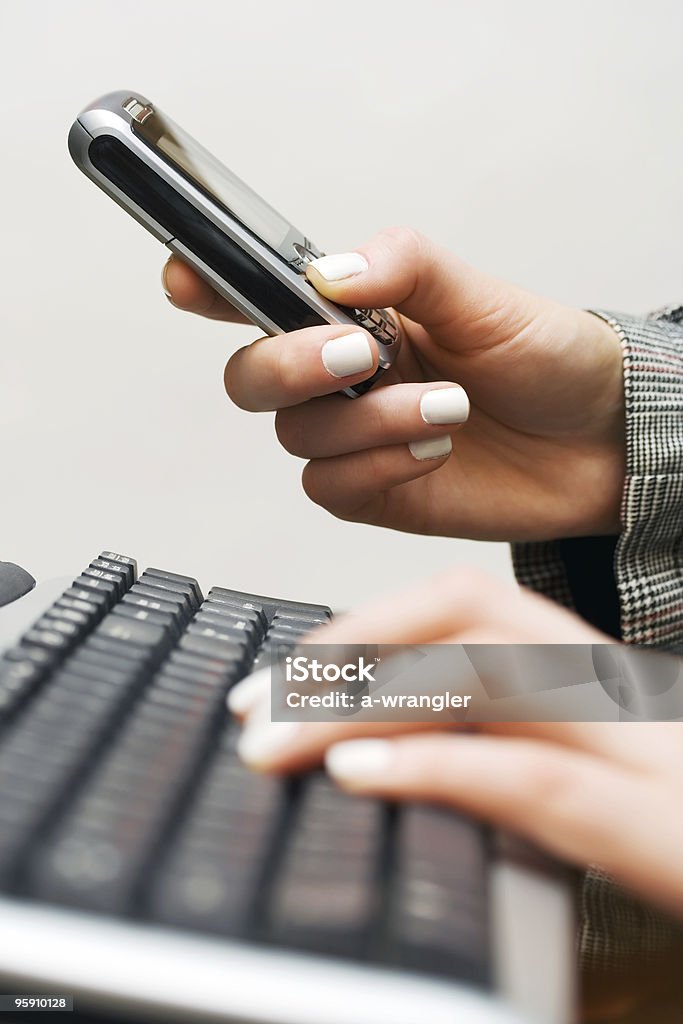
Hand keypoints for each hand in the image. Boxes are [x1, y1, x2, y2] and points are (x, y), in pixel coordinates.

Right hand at [162, 228, 624, 541]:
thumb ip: (407, 269)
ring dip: (367, 423)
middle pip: (251, 377)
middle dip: (290, 366)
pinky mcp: (373, 491)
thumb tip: (329, 271)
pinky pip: (332, 488)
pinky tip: (434, 449)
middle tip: (359, 357)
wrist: (599, 443)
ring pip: (297, 437)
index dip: (210, 287)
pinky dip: (378, 467)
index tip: (186, 283)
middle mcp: (341, 376)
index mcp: (356, 314)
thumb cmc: (546, 358)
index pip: (260, 295)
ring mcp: (353, 437)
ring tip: (447, 408)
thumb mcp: (486, 297)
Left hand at [228, 568, 682, 917]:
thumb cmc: (675, 821)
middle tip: (252, 709)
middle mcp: (605, 682)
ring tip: (274, 744)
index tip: (278, 680)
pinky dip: (435, 767)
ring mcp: (631, 742)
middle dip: (344, 649)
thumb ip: (499, 739)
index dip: (359, 629)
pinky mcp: (649, 819)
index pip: (459, 606)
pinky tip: (358, 773)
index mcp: (586, 667)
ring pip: (482, 675)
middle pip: (461, 615)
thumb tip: (381, 745)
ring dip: (362, 704)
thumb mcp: (584, 766)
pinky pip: (532, 774)